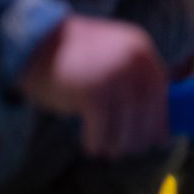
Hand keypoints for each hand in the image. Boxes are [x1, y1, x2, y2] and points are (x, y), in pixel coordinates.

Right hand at [18, 15, 168, 157]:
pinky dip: (97, 141)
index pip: (160, 90)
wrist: (33, 41)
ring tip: (108, 151)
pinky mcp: (92, 91)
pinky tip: (91, 147)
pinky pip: (102, 128)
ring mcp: (114, 75)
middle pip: (147, 109)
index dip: (159, 118)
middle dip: (139, 136)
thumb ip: (130, 76)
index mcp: (140, 49)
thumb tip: (147, 116)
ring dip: (118, 143)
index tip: (158, 139)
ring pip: (127, 123)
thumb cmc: (70, 55)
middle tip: (129, 151)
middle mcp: (133, 60)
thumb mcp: (109, 55)